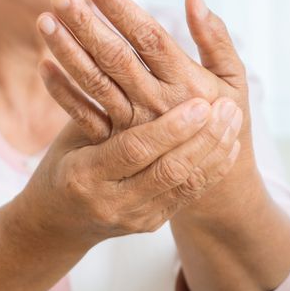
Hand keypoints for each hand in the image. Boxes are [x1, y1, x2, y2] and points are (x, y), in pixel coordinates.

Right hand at [16, 95, 241, 249]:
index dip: (169, 128)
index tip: (199, 103)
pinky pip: (187, 195)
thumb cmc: (59, 168)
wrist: (56, 223)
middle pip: (169, 170)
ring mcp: (135, 218)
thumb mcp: (69, 138)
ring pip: (185, 185)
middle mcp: (112, 202)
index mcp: (84, 176)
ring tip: (234, 120)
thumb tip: (130, 67)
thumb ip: (100, 113)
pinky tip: (228, 145)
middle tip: (228, 107)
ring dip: (214, 151)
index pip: (135, 150)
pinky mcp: (151, 223)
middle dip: (204, 137)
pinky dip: (211, 169)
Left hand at [36, 0, 257, 218]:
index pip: (149, 38)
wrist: (213, 183)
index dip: (121, 11)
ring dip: (68, 52)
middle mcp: (156, 102)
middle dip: (87, 24)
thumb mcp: (233, 80)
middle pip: (116, 58)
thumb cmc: (224, 119)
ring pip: (95, 83)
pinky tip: (43, 66)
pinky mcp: (117, 143)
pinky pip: (85, 117)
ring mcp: (133, 125)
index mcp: (186, 82)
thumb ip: (215, 38)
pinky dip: (62, 93)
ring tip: (44, 21)